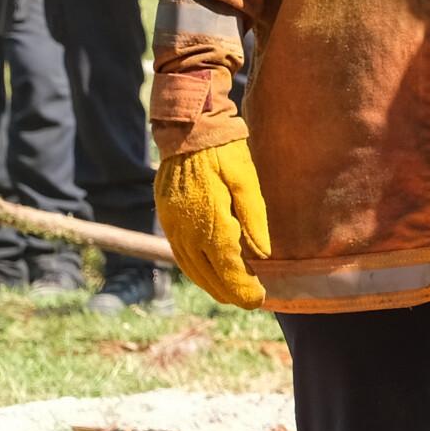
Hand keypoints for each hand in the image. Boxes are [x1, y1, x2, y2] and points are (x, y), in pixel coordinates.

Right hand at [153, 131, 269, 308]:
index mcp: (211, 225)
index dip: (244, 290)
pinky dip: (196, 270)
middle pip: (209, 277)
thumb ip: (254, 221)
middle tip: (250, 300)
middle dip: (230, 293)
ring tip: (231, 293)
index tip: (259, 300)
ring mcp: (174, 228)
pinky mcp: (167, 221)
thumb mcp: (247, 181)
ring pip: (192, 270)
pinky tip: (208, 271)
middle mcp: (188, 234)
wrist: (187, 130)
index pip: (229, 271)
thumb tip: (262, 256)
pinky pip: (181, 256)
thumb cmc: (223, 152)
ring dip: (212, 285)